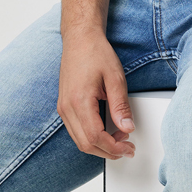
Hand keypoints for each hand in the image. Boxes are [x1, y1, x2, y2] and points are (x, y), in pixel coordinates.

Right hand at [57, 29, 135, 158]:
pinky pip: (76, 131)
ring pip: (79, 140)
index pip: (95, 137)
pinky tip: (107, 132)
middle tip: (127, 148)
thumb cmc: (95, 53)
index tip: (128, 148)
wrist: (80, 39)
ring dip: (100, 146)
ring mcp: (63, 108)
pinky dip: (92, 137)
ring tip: (120, 140)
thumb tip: (127, 128)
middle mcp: (67, 107)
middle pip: (85, 144)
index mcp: (79, 101)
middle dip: (108, 151)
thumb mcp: (115, 77)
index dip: (113, 147)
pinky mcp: (64, 107)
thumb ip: (121, 105)